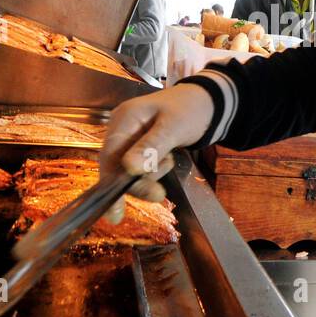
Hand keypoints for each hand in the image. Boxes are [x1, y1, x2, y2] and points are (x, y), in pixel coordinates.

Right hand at [96, 83, 215, 221]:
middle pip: (117, 166)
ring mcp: (129, 139)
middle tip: (159, 194)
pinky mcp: (139, 148)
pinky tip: (167, 159)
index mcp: (124, 118)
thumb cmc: (191, 109)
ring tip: (170, 159)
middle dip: (138, 183)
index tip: (115, 213)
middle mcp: (121, 129)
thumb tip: (128, 168)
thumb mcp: (174, 127)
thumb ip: (152, 147)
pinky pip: (139, 168)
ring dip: (149, 175)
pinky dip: (153, 170)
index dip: (109, 184)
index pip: (109, 156)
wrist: (206, 103)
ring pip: (129, 171)